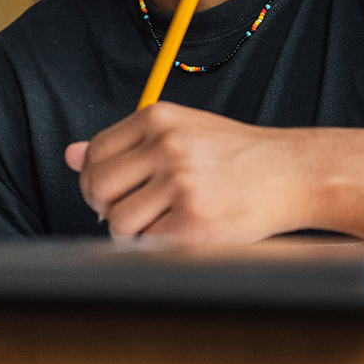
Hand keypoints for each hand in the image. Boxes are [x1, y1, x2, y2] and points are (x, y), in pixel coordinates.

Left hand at [64, 102, 308, 244]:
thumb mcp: (180, 132)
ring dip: (128, 232)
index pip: (95, 152)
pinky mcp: (195, 222)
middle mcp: (167, 146)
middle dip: (103, 206)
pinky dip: (155, 245)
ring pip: (119, 219)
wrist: (293, 173)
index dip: (93, 178)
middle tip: (125, 214)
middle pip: (98, 186)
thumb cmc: (233, 156)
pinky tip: (177, 233)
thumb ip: (127, 144)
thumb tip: (70, 155)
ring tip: (154, 226)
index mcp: (158, 118)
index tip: (109, 191)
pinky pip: (148, 242)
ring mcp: (181, 183)